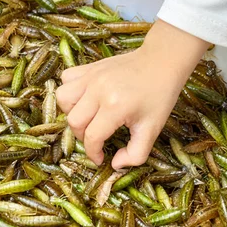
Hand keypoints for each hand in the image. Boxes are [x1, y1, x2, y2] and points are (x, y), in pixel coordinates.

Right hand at [56, 20, 209, 168]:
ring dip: (71, 112)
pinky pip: (66, 79)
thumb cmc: (159, 96)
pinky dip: (70, 91)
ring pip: (64, 99)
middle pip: (74, 121)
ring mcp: (92, 76)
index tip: (100, 158)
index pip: (92, 137)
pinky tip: (84, 98)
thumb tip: (115, 164)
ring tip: (87, 117)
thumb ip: (136, 154)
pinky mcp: (89, 67)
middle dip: (82, 136)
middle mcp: (99, 90)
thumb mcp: (152, 129)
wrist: (162, 61)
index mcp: (116, 106)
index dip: (93, 153)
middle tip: (97, 138)